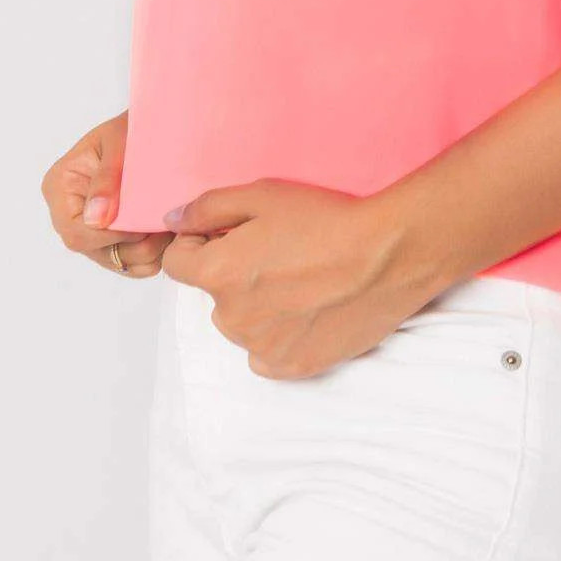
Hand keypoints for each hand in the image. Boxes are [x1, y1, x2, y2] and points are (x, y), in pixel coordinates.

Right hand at [40, 110, 173, 277]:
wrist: (155, 127)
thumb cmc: (134, 127)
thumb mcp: (119, 142)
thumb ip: (107, 179)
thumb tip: (95, 219)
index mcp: (60, 186)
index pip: (76, 231)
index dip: (111, 235)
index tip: (143, 224)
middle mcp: (68, 212)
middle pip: (94, 251)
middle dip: (133, 245)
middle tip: (164, 225)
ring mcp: (90, 228)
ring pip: (115, 261)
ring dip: (147, 252)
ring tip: (168, 226)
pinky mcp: (112, 238)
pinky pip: (130, 264)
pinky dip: (151, 256)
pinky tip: (165, 232)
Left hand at [159, 179, 439, 377]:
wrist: (387, 256)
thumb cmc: (327, 220)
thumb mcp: (262, 194)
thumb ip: (207, 207)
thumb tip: (172, 220)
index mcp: (216, 274)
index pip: (177, 264)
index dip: (200, 243)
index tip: (230, 234)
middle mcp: (230, 317)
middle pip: (213, 293)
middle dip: (233, 273)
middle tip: (279, 252)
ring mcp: (261, 347)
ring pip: (241, 322)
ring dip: (257, 304)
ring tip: (301, 278)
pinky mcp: (292, 366)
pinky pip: (265, 352)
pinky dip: (279, 334)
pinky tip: (308, 308)